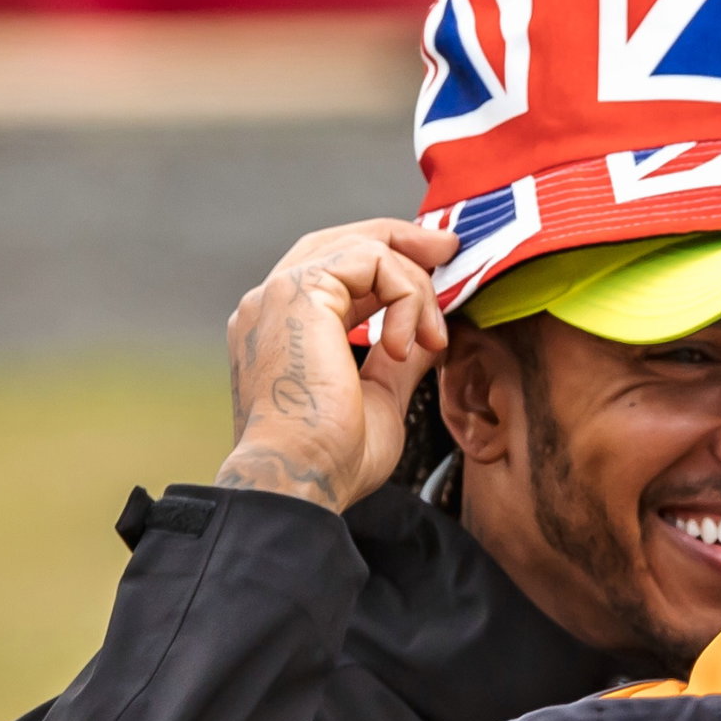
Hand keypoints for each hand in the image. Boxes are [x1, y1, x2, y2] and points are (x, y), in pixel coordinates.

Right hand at [218, 219, 460, 512]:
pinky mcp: (300, 291)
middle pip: (341, 242)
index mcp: (282, 331)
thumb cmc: (331, 461)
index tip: (434, 274)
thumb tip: (426, 336)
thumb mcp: (379, 400)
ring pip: (362, 247)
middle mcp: (272, 305)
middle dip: (402, 242)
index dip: (386, 265)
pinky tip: (404, 344)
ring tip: (432, 335)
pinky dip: (404, 294)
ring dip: (413, 285)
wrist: (300, 479)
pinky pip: (370, 259)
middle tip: (449, 252)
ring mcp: (281, 293)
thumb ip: (399, 361)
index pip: (334, 272)